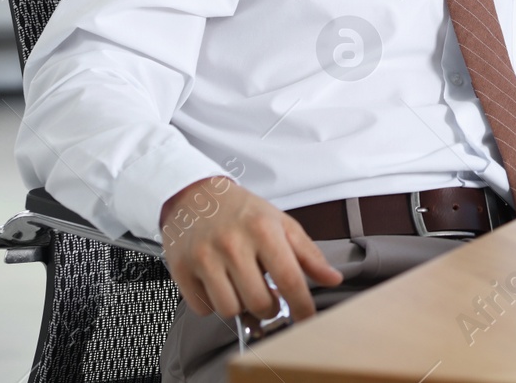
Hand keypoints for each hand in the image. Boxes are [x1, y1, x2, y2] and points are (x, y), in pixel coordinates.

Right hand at [159, 176, 341, 321]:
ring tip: (241, 286)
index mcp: (263, 229)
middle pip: (258, 302)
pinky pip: (202, 308)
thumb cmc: (242, 211)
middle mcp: (233, 243)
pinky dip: (213, 303)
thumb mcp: (280, 223)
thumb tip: (333, 279)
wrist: (195, 195)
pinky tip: (217, 284)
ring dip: (240, 306)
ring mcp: (204, 256)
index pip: (289, 279)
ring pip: (230, 310)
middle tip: (268, 296)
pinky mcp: (182, 268)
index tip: (306, 320)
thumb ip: (308, 254)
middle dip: (269, 307)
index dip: (302, 307)